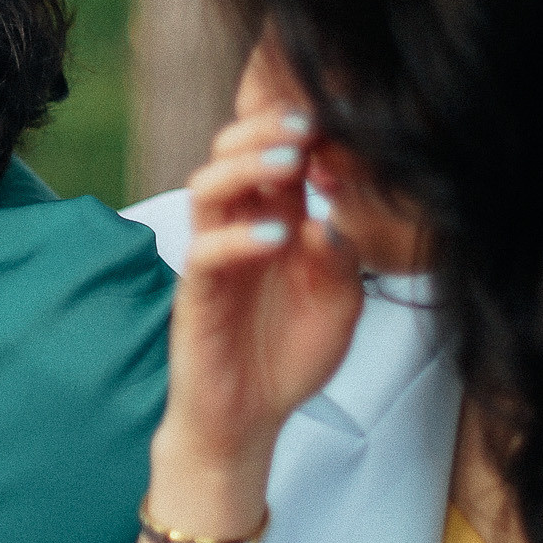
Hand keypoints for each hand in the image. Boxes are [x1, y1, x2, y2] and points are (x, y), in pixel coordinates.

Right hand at [151, 41, 365, 520]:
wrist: (249, 421)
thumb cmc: (288, 358)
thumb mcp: (340, 305)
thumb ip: (341, 260)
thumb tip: (327, 219)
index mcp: (275, 220)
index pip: (279, 155)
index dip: (305, 133)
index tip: (345, 121)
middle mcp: (239, 229)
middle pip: (232, 152)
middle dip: (268, 128)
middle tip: (309, 123)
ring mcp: (213, 258)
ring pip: (208, 186)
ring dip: (247, 166)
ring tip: (290, 164)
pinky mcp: (197, 294)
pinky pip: (206, 252)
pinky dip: (240, 238)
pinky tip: (278, 238)